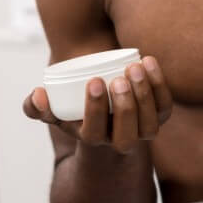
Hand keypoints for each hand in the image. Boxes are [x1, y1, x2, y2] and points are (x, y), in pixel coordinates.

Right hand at [23, 56, 172, 154]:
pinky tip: (148, 62)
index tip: (93, 81)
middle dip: (125, 106)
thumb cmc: (78, 112)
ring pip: (150, 122)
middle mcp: (121, 141)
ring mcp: (143, 131)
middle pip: (127, 133)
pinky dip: (159, 84)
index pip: (94, 132)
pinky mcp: (160, 117)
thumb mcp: (54, 112)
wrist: (108, 117)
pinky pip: (164, 106)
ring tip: (135, 67)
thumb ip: (38, 107)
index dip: (95, 109)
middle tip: (118, 77)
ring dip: (145, 94)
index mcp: (93, 139)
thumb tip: (38, 95)